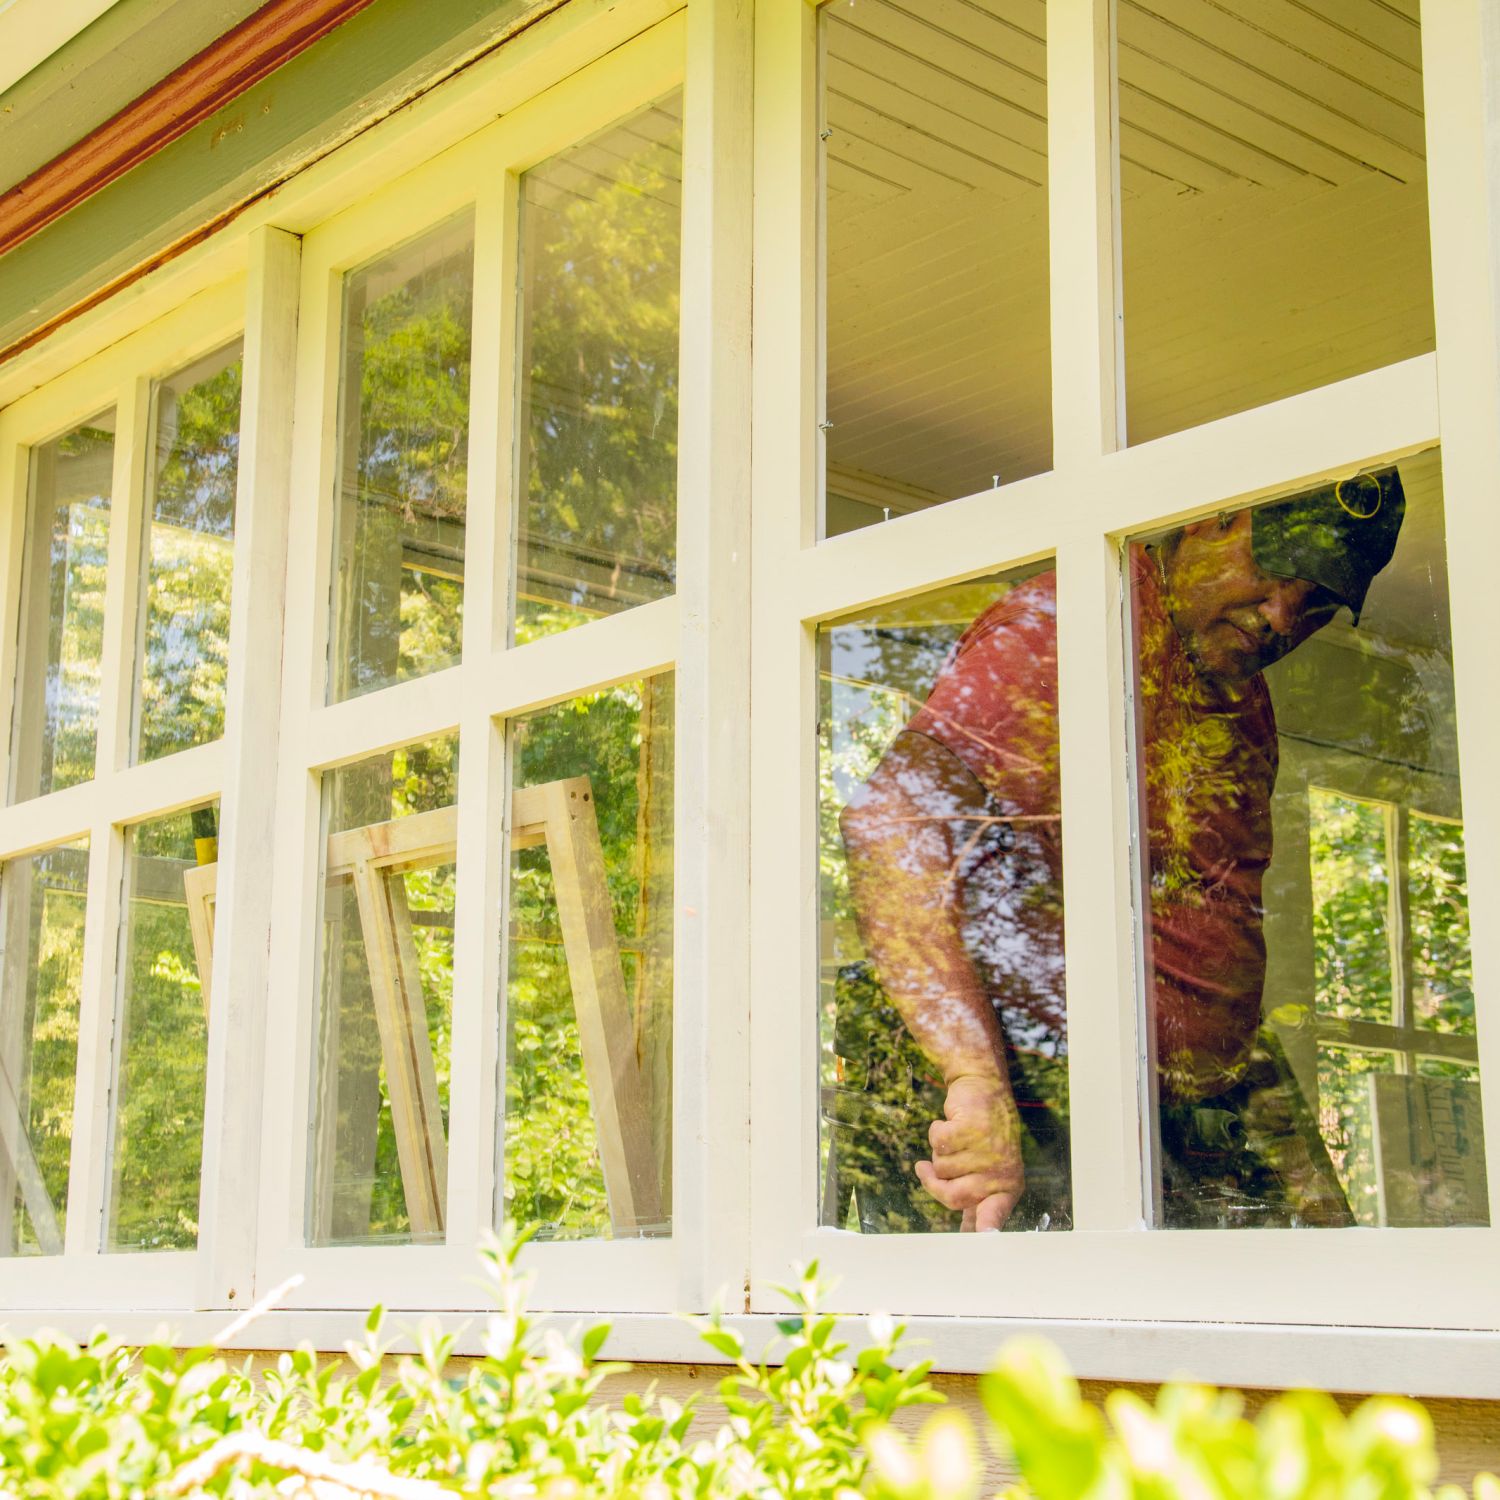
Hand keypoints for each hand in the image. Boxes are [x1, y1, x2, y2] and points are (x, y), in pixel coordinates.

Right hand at [914, 1072, 1024, 1231]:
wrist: (984, 1088)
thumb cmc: (985, 1136)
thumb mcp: (989, 1169)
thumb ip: (979, 1201)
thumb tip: (971, 1234)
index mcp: (1008, 1187)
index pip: (994, 1215)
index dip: (985, 1228)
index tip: (982, 1239)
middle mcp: (1001, 1172)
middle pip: (953, 1196)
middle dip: (934, 1183)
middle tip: (925, 1170)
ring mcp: (986, 1150)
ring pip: (942, 1168)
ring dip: (940, 1152)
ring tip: (956, 1138)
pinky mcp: (970, 1128)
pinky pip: (938, 1143)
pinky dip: (936, 1131)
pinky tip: (951, 1122)